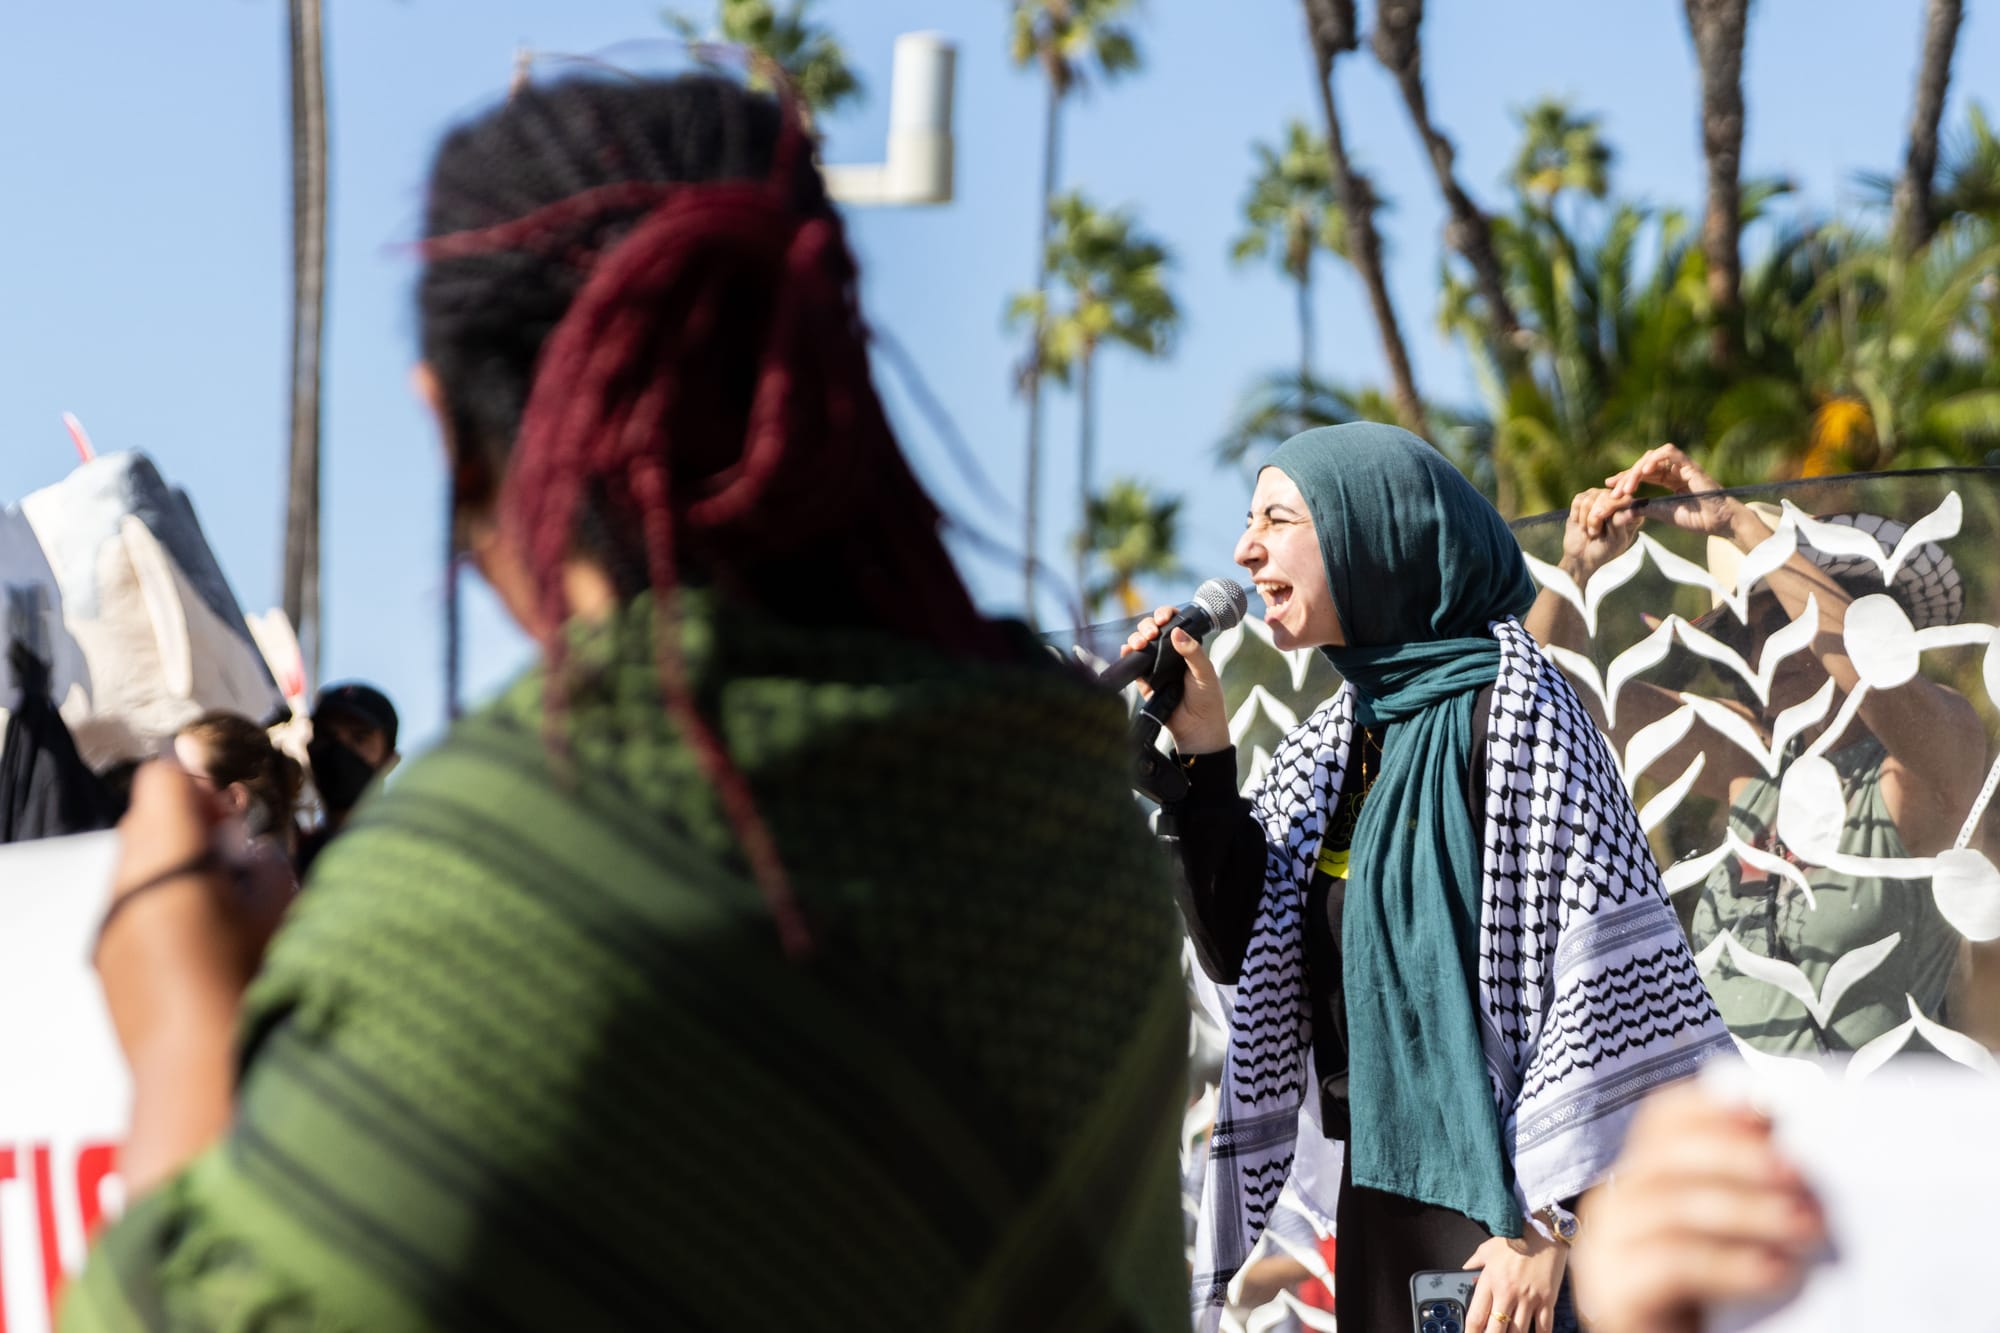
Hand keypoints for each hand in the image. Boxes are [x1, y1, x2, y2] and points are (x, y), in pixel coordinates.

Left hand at [97, 762, 273, 1063]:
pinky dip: (157, 904)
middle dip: (188, 826)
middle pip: (143, 819)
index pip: (163, 781)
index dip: (202, 789)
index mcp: (168, 862)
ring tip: (217, 904)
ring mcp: (107, 923)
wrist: (201, 1070)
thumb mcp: (280, 913)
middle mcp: (125, 885)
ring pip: (132, 864)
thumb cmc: (249, 989)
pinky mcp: (104, 957)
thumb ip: (265, 866)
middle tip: (232, 859)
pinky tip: (196, 941)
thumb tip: (253, 854)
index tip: (233, 819)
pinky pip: (126, 906)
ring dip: (172, 865)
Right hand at [1121, 605, 1229, 754]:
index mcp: (1187, 648)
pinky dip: (1127, 654)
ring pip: (1140, 644)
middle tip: (1152, 632)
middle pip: (1152, 630)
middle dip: (1148, 625)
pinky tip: (1128, 650)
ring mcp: (1156, 667)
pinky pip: (1133, 664)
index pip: (1174, 624)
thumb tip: (1176, 632)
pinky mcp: (1145, 681)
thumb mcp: (1204, 672)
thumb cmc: (1207, 699)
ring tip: (1141, 643)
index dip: (1166, 615)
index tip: (1163, 617)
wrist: (1197, 727)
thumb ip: (1192, 651)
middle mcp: (1170, 654)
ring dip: (1136, 637)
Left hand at [1464, 1229, 1567, 1332]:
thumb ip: (1473, 1263)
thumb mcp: (1488, 1249)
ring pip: (1519, 1332)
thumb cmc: (1516, 1238)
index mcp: (1490, 1281)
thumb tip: (1464, 1271)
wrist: (1543, 1230)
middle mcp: (1508, 1292)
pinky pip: (1544, 1326)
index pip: (1477, 1316)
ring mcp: (1528, 1298)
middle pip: (1496, 1329)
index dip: (1471, 1332)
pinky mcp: (1547, 1299)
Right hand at [1563, 486, 1645, 581]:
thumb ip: (1621, 524)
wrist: (1582, 556)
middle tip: (1594, 532)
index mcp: (1631, 511)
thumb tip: (1630, 512)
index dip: (1611, 506)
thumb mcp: (1615, 541)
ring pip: (1589, 499)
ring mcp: (1600, 498)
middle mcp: (1617, 500)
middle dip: (1595, 517)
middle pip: (1604, 496)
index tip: (1601, 518)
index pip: (1624, 498)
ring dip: (1585, 519)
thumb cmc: (1603, 550)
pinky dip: (1576, 515)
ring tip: (1589, 531)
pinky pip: (1578, 500)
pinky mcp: (1584, 499)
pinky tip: (1580, 523)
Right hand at [1568, 1083, 1823, 1332]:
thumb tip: (1798, 1149)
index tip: (1765, 1110)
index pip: (1662, 1119)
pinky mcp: (1613, 1292)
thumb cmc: (1717, 1303)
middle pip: (1666, 1155)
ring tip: (1805, 1225)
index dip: (1710, 1106)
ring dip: (1747, 1210)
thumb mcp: (1734, 1237)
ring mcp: (1607, 1247)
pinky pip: (1670, 1263)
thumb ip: (1750, 1192)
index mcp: (1642, 1178)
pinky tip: (1774, 1271)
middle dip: (1737, 1156)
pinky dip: (1728, 1262)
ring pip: (1670, 1205)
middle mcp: (1616, 1202)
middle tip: (1798, 1174)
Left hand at [1601, 444, 1741, 538]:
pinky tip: (1644, 472)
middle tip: (1615, 492)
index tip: (1609, 487)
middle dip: (1627, 476)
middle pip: (1645, 463)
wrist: (1719, 522)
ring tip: (1627, 487)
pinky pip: (1671, 453)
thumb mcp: (1663, 512)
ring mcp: (1683, 466)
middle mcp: (1676, 470)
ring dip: (1638, 469)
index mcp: (1671, 480)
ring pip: (1654, 456)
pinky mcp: (1691, 465)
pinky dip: (1655, 460)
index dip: (1626, 478)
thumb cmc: (1697, 518)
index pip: (1643, 473)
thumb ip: (1644, 507)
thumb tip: (1622, 508)